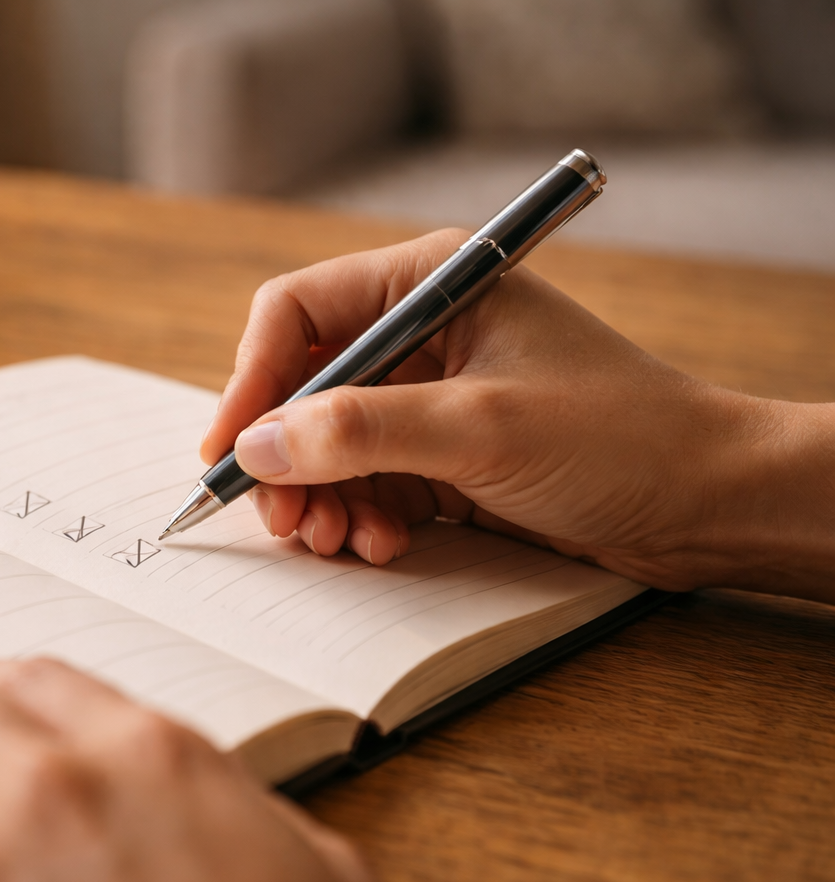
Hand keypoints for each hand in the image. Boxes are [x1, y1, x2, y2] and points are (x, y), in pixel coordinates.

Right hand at [202, 229, 834, 602]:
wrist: (707, 504)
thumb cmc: (619, 439)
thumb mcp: (479, 429)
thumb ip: (360, 433)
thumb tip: (257, 446)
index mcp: (433, 283)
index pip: (298, 312)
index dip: (252, 380)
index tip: (228, 449)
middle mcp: (423, 332)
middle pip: (303, 386)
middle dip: (285, 456)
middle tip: (282, 520)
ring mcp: (431, 396)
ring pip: (327, 444)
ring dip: (320, 498)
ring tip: (337, 544)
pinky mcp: (443, 454)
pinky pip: (367, 482)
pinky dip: (360, 517)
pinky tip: (382, 545)